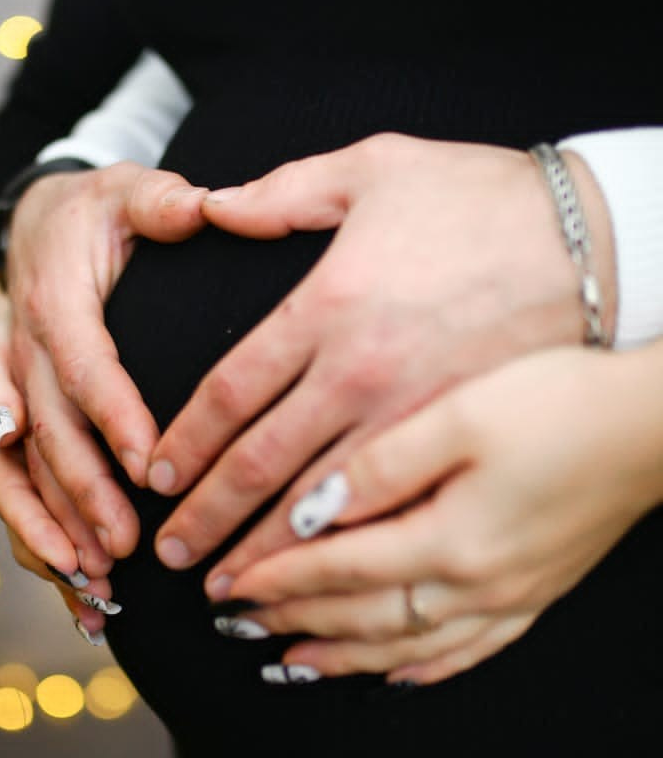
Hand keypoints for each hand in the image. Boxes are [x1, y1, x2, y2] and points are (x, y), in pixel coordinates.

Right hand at [7, 162, 206, 557]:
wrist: (29, 232)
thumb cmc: (91, 218)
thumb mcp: (123, 193)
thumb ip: (161, 201)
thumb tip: (205, 206)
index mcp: (50, 303)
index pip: (81, 366)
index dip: (111, 417)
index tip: (149, 465)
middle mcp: (11, 354)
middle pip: (43, 436)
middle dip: (80, 495)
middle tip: (124, 546)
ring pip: (11, 474)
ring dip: (48, 530)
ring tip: (92, 581)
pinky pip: (8, 488)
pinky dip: (34, 540)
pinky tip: (74, 594)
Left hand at [145, 132, 616, 578]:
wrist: (599, 238)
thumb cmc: (485, 198)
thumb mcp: (377, 168)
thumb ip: (283, 191)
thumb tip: (211, 204)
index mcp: (330, 306)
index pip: (231, 394)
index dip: (184, 444)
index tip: (157, 478)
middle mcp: (364, 373)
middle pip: (262, 465)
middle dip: (210, 517)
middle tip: (175, 556)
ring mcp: (416, 419)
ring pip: (320, 508)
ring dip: (268, 554)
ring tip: (231, 589)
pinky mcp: (464, 445)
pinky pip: (391, 518)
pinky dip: (348, 560)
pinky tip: (322, 586)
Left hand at [213, 345, 662, 684]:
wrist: (655, 427)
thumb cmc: (560, 405)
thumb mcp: (462, 414)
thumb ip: (380, 465)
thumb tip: (310, 509)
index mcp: (448, 539)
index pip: (337, 568)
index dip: (274, 577)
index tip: (224, 584)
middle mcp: (475, 585)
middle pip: (361, 616)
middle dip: (291, 620)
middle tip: (232, 627)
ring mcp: (509, 598)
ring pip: (406, 646)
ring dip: (342, 656)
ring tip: (290, 663)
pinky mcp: (536, 594)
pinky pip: (467, 651)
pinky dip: (422, 668)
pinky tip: (397, 674)